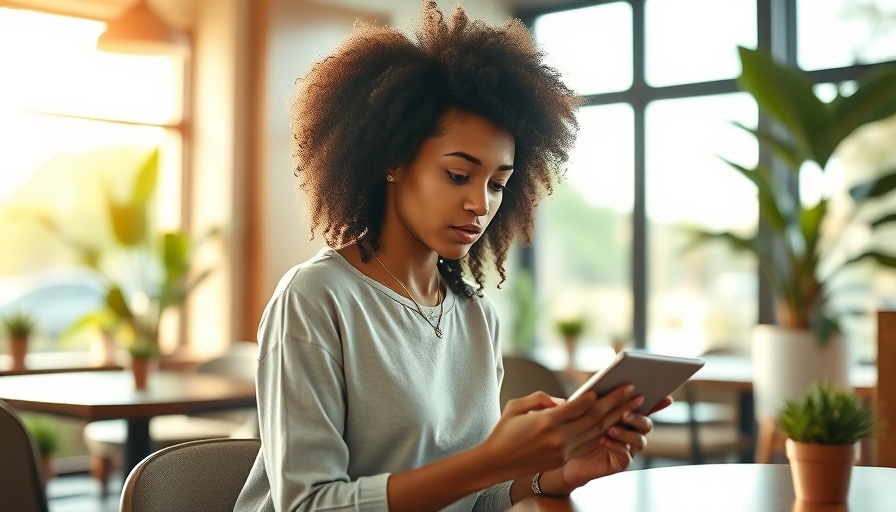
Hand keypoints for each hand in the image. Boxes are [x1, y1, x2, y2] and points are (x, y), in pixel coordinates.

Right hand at [479, 384, 637, 481]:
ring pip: (596, 432)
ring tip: (632, 406)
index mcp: (546, 422)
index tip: (610, 386)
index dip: (595, 396)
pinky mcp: (563, 458)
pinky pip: (588, 443)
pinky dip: (603, 432)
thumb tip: (564, 401)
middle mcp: (558, 438)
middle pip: (594, 419)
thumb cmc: (503, 431)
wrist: (495, 462)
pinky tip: (614, 423)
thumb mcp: (517, 406)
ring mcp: (562, 451)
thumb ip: (541, 399)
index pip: (578, 406)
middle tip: (633, 392)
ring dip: (616, 418)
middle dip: (616, 404)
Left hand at [552, 395, 672, 489]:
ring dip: (627, 433)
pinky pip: (626, 456)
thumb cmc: (576, 428)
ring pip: (640, 440)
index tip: (666, 397)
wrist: (567, 454)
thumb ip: (593, 400)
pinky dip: (616, 446)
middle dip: (638, 417)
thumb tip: (593, 389)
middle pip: (646, 424)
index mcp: (627, 416)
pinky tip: (603, 440)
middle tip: (624, 413)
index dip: (659, 403)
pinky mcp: (620, 462)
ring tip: (611, 429)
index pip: (646, 407)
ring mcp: (629, 448)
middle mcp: (632, 432)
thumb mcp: (583, 411)